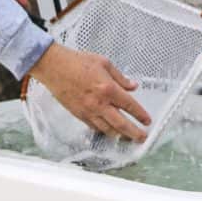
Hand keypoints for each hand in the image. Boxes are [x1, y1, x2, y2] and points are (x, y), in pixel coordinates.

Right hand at [29, 43, 151, 141]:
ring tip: (127, 138)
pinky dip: (104, 131)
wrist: (54, 67)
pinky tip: (109, 131)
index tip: (147, 121)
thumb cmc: (77, 62)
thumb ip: (120, 77)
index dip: (141, 115)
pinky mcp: (79, 114)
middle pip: (121, 124)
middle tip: (142, 138)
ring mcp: (88, 111)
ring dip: (119, 135)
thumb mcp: (104, 63)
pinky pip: (94, 127)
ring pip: (107, 129)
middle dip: (134, 133)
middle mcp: (99, 103)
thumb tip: (133, 86)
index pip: (130, 105)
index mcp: (108, 89)